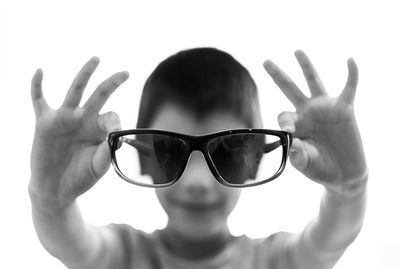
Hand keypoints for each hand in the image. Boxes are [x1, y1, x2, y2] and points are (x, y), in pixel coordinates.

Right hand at [29, 57, 128, 210]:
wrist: (55, 189)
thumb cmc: (80, 177)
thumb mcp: (98, 166)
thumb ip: (108, 152)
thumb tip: (117, 136)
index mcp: (98, 129)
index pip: (111, 115)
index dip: (115, 121)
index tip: (115, 132)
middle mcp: (83, 119)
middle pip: (99, 95)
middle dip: (112, 83)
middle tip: (125, 73)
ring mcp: (64, 118)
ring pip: (75, 91)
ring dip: (85, 74)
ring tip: (96, 60)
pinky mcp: (44, 122)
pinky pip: (38, 100)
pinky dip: (36, 86)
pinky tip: (40, 71)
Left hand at [264, 50, 367, 196]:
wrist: (344, 175)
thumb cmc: (320, 168)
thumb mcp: (306, 164)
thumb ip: (298, 156)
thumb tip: (293, 144)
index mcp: (295, 125)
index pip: (284, 115)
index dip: (285, 121)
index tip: (290, 132)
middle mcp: (307, 112)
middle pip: (289, 89)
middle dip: (278, 75)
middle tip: (265, 61)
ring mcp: (325, 108)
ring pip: (313, 81)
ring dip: (306, 66)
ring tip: (296, 51)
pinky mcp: (345, 109)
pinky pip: (349, 87)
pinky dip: (352, 74)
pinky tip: (349, 60)